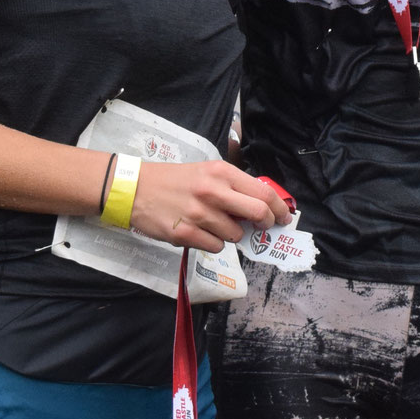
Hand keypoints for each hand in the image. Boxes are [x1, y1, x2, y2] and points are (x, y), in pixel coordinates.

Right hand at [128, 160, 293, 252]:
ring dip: (231, 235)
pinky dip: (212, 244)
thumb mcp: (206, 171)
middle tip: (262, 228)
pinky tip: (198, 232)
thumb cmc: (174, 180)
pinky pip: (215, 247)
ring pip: (235, 235)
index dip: (279, 208)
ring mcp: (199, 214)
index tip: (284, 217)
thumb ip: (232, 186)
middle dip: (265, 224)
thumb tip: (260, 207)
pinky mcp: (185, 233)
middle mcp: (213, 191)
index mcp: (221, 172)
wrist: (134, 189)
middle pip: (258, 213)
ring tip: (213, 225)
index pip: (263, 191)